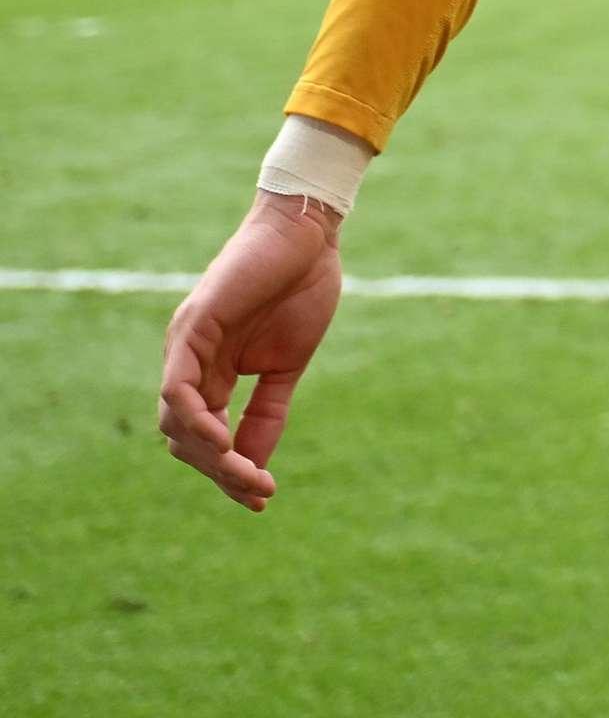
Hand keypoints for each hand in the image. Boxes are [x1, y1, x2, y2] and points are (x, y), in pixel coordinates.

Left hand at [157, 191, 344, 510]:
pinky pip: (179, 388)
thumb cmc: (302, 288)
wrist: (308, 234)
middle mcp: (189, 363)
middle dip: (220, 473)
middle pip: (184, 439)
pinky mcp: (192, 328)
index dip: (228, 472)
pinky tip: (221, 442)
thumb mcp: (288, 365)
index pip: (205, 436)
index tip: (261, 498)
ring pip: (176, 421)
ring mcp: (186, 346)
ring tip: (245, 474)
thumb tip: (254, 466)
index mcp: (212, 372)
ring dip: (208, 456)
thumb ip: (268, 411)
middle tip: (258, 492)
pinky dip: (195, 420)